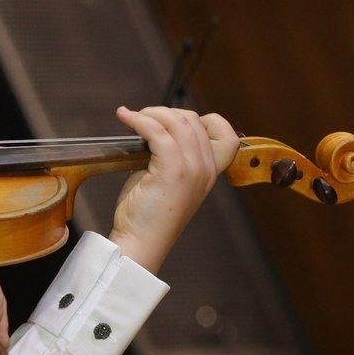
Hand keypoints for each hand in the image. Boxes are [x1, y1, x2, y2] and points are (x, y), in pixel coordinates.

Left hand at [108, 106, 238, 272]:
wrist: (140, 241)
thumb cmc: (146, 214)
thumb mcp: (166, 179)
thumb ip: (170, 154)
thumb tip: (153, 127)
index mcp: (210, 172)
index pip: (226, 134)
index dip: (202, 119)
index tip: (173, 121)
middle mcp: (206, 169)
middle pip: (194, 120)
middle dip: (164, 113)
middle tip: (141, 118)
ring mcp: (193, 169)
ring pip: (177, 122)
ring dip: (151, 113)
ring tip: (132, 118)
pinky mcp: (173, 170)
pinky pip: (158, 132)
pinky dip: (140, 120)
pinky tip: (126, 118)